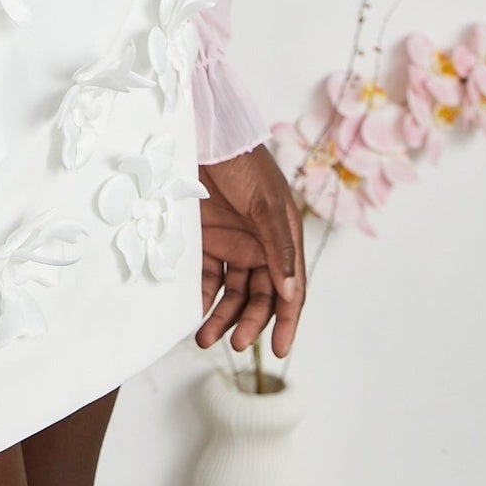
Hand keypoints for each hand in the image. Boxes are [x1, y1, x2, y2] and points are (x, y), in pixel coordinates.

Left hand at [194, 142, 305, 358]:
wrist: (205, 135)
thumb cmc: (244, 163)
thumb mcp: (268, 204)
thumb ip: (279, 248)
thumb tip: (291, 294)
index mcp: (283, 240)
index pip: (290, 291)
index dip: (287, 322)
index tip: (278, 350)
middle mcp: (259, 246)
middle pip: (259, 297)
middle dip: (248, 323)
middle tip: (233, 343)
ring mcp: (230, 244)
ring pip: (231, 293)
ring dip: (221, 317)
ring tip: (204, 337)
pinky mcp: (203, 239)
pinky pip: (205, 276)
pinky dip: (201, 296)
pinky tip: (194, 311)